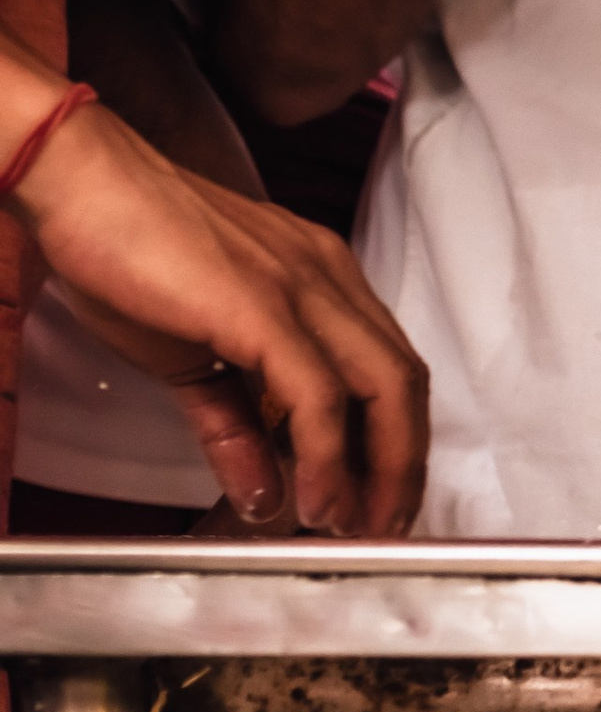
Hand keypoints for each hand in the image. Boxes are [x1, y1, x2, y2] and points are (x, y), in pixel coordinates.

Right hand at [9, 91, 428, 534]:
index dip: (397, 439)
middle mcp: (328, 275)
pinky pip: (317, 393)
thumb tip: (262, 496)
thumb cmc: (128, 254)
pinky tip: (314, 500)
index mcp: (320, 277)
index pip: (387, 366)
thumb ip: (233, 425)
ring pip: (383, 386)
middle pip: (404, 381)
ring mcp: (301, 285)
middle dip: (405, 464)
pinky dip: (327, 455)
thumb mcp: (191, 356)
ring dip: (379, 469)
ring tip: (355, 526)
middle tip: (384, 528)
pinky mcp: (262, 305)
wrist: (84, 184)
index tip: (381, 498)